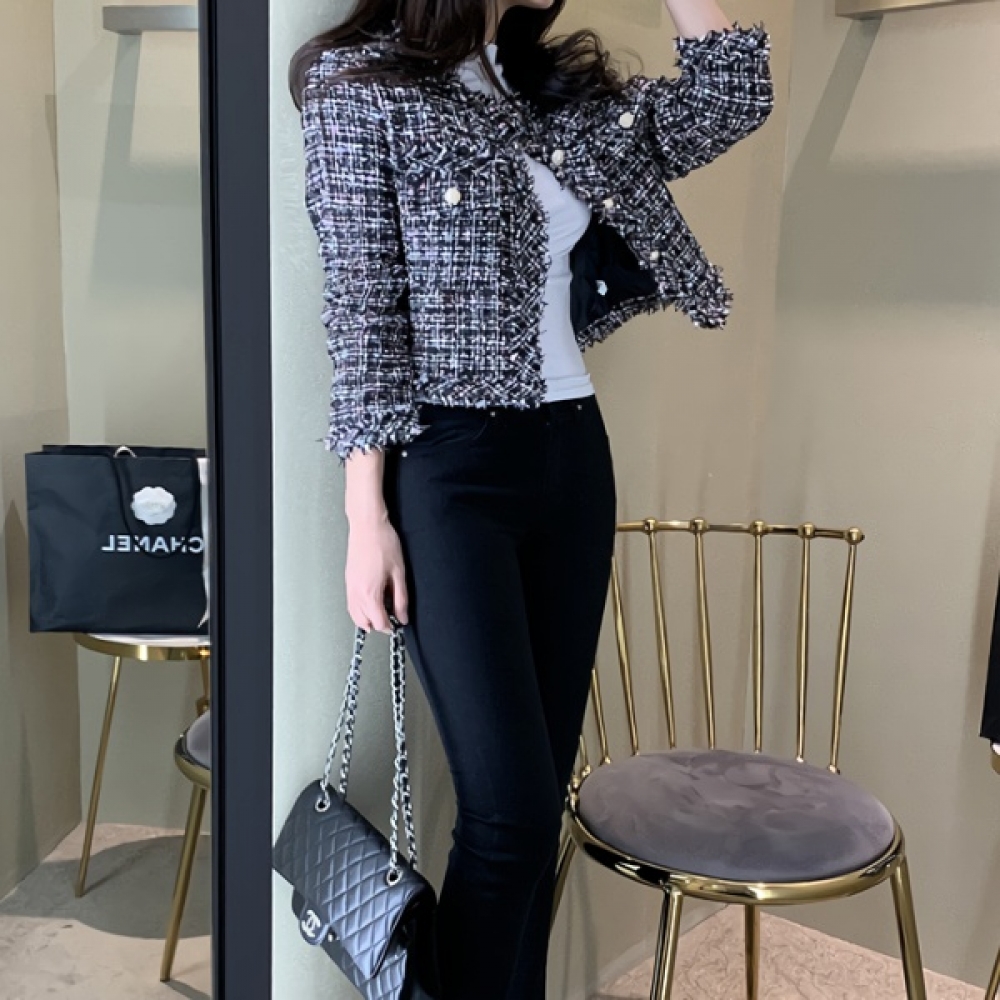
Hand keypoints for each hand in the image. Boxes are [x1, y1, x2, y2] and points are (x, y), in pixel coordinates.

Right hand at [345, 515, 409, 633]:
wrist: (367, 526)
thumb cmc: (383, 543)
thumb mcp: (399, 573)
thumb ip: (401, 598)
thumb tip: (403, 616)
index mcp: (369, 593)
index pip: (379, 622)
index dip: (390, 626)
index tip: (398, 623)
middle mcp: (355, 593)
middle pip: (364, 622)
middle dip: (378, 624)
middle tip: (392, 618)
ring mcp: (349, 586)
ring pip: (354, 614)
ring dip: (367, 618)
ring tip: (382, 611)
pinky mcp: (348, 580)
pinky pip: (351, 603)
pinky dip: (360, 609)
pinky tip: (371, 601)